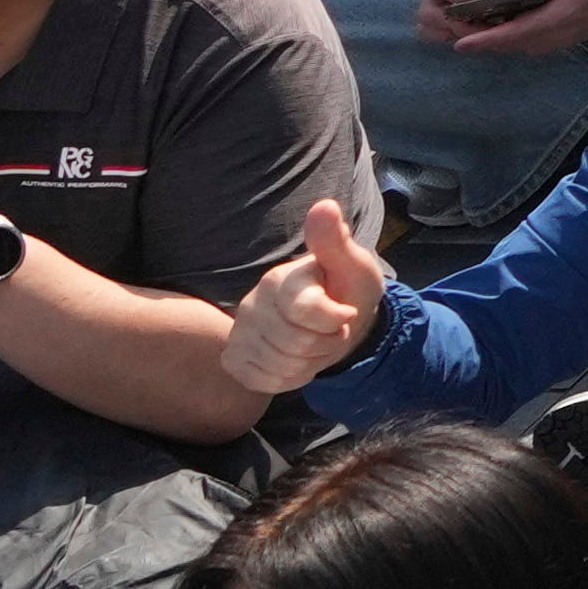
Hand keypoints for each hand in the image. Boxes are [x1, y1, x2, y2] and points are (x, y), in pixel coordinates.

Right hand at [217, 190, 386, 405]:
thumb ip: (336, 242)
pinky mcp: (234, 359)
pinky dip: (290, 379)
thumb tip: (325, 207)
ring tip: (316, 343)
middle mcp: (251, 304)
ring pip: (282, 367)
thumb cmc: (345, 289)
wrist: (334, 321)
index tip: (346, 311)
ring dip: (312, 362)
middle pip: (296, 344)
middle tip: (332, 330)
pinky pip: (265, 381)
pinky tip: (297, 359)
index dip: (338, 320)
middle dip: (327, 343)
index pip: (307, 312)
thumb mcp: (353, 265)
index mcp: (278, 279)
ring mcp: (239, 333)